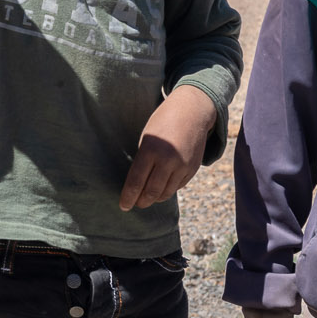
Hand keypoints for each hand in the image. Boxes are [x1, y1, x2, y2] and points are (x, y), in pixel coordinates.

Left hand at [120, 84, 215, 210]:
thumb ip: (144, 160)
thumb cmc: (162, 122)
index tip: (123, 206)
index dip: (128, 197)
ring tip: (147, 199)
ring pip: (166, 192)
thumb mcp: (147, 138)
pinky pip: (178, 186)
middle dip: (141, 201)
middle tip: (135, 204)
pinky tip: (162, 189)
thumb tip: (138, 185)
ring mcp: (183, 166)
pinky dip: (168, 190)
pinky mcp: (193, 168)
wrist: (192, 112)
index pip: (136, 181)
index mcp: (150, 150)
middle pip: (152, 192)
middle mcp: (168, 160)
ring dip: (155, 198)